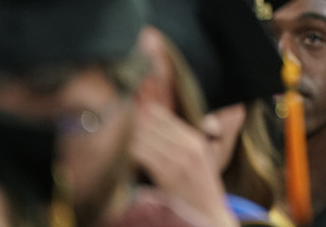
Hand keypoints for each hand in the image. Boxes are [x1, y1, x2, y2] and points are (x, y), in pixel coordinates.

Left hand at [130, 103, 237, 226]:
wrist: (208, 214)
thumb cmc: (199, 189)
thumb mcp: (199, 160)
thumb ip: (182, 143)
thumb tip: (157, 126)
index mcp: (195, 140)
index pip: (167, 118)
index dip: (148, 113)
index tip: (133, 110)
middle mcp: (189, 147)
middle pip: (155, 126)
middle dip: (136, 123)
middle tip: (119, 120)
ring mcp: (179, 160)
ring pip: (147, 139)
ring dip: (131, 136)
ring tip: (117, 135)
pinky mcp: (168, 175)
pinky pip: (144, 156)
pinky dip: (133, 152)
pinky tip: (124, 152)